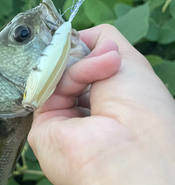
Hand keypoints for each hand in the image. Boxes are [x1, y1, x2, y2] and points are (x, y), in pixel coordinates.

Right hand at [28, 24, 174, 184]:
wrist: (128, 148)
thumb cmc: (141, 109)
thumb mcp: (129, 61)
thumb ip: (102, 40)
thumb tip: (78, 36)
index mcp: (110, 108)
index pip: (89, 74)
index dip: (89, 55)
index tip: (97, 46)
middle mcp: (86, 119)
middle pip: (68, 76)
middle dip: (84, 60)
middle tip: (105, 60)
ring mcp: (63, 126)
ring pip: (55, 81)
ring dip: (79, 69)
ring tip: (103, 70)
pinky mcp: (42, 133)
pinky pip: (44, 93)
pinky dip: (63, 80)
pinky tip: (80, 81)